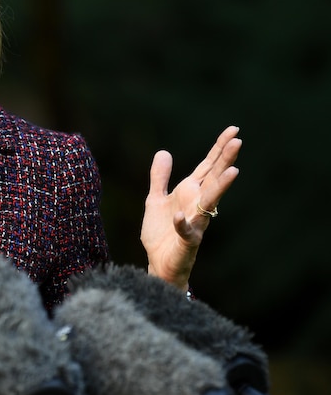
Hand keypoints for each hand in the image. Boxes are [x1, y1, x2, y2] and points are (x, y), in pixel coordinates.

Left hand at [141, 126, 241, 289]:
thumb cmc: (162, 233)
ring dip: (220, 188)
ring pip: (210, 203)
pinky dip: (183, 223)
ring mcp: (194, 223)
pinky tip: (180, 215)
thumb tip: (164, 151)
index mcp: (190, 193)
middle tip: (238, 141)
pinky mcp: (186, 241)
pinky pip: (186, 231)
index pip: (208, 167)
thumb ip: (159, 178)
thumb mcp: (156, 199)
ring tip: (233, 171)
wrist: (158, 264)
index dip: (219, 149)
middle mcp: (197, 205)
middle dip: (225, 160)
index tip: (233, 130)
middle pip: (214, 179)